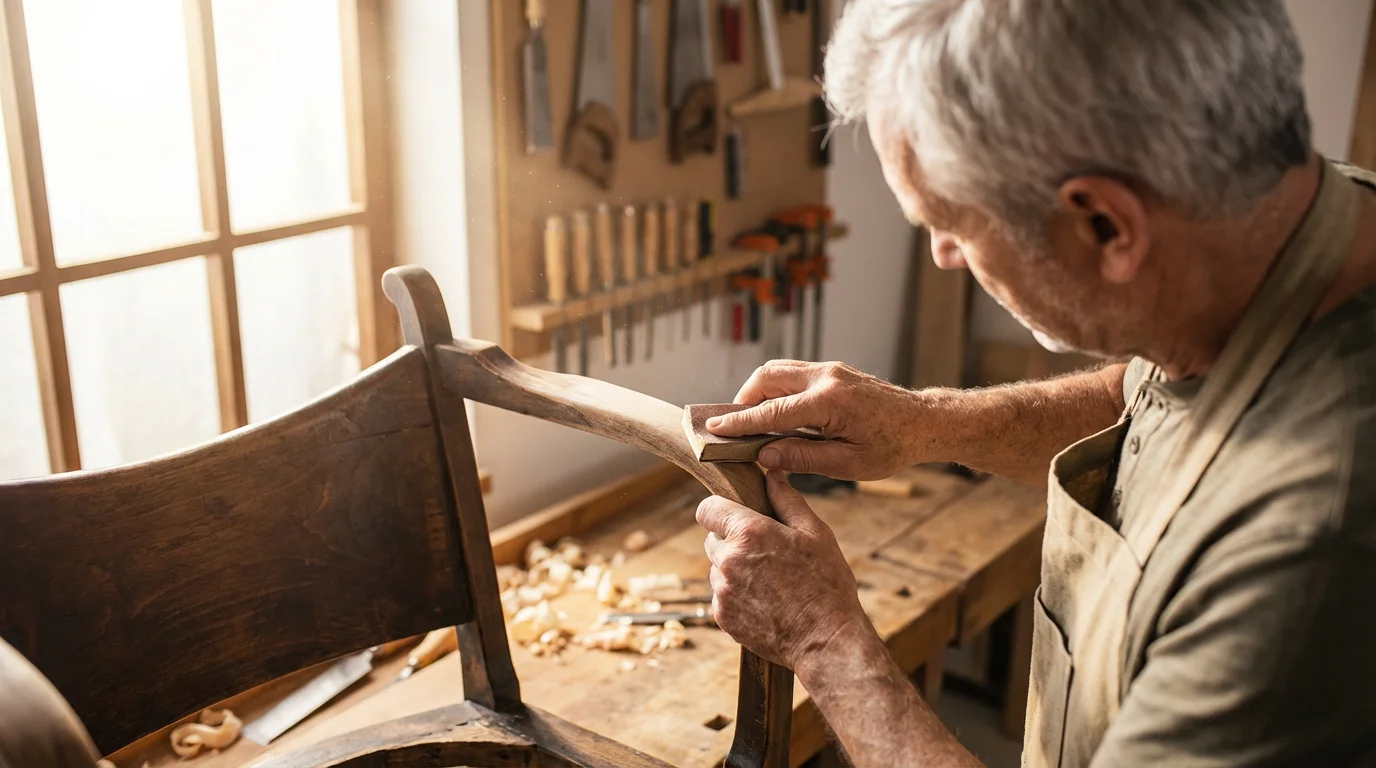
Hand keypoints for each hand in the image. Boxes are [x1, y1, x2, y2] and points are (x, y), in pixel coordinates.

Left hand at [697, 470, 869, 668]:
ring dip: (735, 569)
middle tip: (766, 552)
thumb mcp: (815, 533)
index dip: (721, 509)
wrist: (826, 642)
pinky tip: (766, 601)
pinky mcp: (722, 617)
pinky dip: (738, 595)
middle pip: (712, 539)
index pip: (707, 508)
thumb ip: (787, 500)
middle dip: (733, 540)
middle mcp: (728, 560)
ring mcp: (722, 591)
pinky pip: (722, 596)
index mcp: (748, 533)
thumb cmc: (827, 585)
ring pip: (718, 568)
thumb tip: (771, 473)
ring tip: (771, 581)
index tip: (736, 515)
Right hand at [706, 360, 925, 479]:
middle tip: (732, 427)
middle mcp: (826, 378)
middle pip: (767, 378)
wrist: (924, 423)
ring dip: (757, 392)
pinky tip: (776, 414)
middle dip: (743, 400)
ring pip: (777, 371)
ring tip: (750, 422)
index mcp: (829, 402)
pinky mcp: (832, 371)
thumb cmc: (891, 447)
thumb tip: (764, 455)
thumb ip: (802, 458)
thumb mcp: (847, 464)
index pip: (771, 411)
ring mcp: (830, 370)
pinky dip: (775, 390)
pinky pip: (792, 375)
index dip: (739, 422)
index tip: (713, 428)